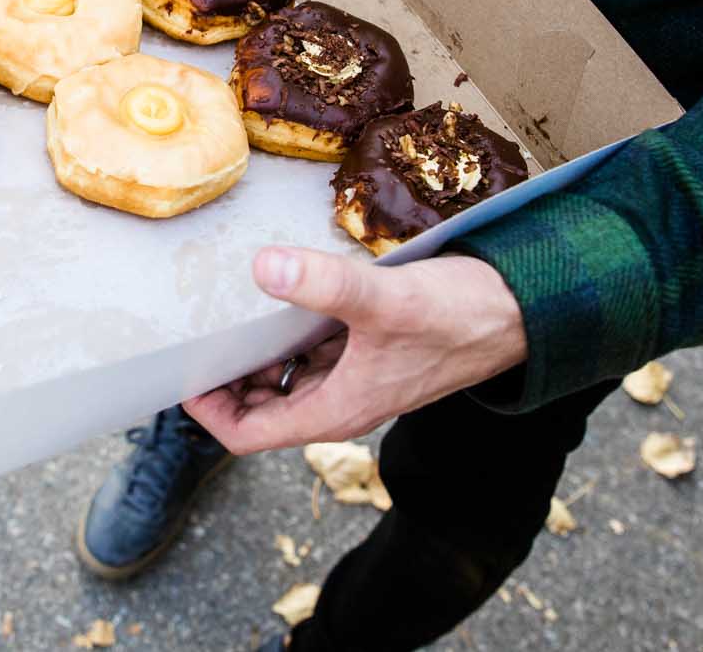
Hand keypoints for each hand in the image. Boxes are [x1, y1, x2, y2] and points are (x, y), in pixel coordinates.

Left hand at [183, 247, 525, 453]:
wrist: (523, 310)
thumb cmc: (461, 316)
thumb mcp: (385, 300)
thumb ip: (324, 285)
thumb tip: (262, 268)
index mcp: (337, 408)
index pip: (249, 434)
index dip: (208, 410)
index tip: (178, 372)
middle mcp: (342, 399)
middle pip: (261, 409)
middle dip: (223, 381)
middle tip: (189, 336)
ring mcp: (358, 375)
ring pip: (286, 378)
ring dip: (253, 356)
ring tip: (219, 312)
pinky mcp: (372, 348)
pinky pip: (314, 351)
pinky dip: (287, 333)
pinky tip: (276, 293)